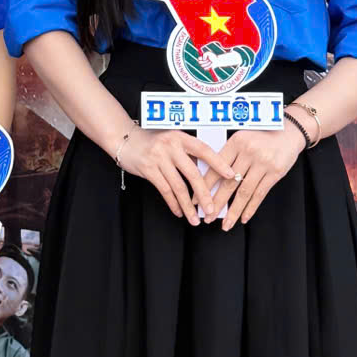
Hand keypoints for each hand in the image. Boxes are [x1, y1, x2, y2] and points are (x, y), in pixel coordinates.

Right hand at [117, 124, 235, 224]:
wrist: (125, 139)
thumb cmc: (153, 141)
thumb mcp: (172, 140)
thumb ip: (187, 153)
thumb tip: (207, 172)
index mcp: (180, 137)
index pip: (204, 150)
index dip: (218, 163)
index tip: (231, 176)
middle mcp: (171, 146)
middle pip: (192, 174)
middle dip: (204, 195)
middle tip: (212, 210)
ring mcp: (158, 158)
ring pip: (178, 187)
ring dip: (188, 206)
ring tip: (195, 219)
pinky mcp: (148, 169)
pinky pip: (164, 190)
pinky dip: (173, 204)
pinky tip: (179, 212)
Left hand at [208, 120, 304, 228]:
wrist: (289, 132)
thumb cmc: (261, 136)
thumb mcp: (242, 138)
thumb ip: (228, 155)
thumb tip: (209, 179)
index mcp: (236, 142)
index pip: (216, 167)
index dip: (205, 186)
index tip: (196, 200)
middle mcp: (249, 152)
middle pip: (229, 183)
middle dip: (216, 203)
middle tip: (208, 218)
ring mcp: (263, 163)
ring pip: (244, 192)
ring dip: (233, 211)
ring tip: (225, 225)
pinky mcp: (275, 172)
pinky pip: (260, 194)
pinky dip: (250, 208)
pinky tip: (243, 218)